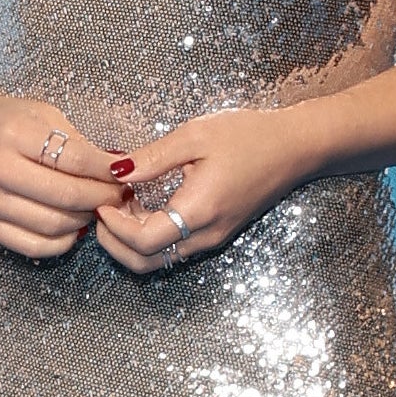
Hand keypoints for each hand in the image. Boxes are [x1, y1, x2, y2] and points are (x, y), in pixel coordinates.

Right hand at [0, 86, 123, 259]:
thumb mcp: (35, 113)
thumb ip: (73, 140)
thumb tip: (115, 165)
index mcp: (15, 134)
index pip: (73, 159)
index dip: (106, 169)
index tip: (124, 171)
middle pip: (66, 196)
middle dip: (102, 198)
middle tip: (118, 194)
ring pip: (52, 225)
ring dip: (84, 221)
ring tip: (95, 208)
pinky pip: (32, 246)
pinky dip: (61, 242)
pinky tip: (72, 228)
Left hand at [94, 106, 311, 274]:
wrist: (295, 147)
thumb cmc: (250, 136)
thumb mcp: (196, 135)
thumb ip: (153, 157)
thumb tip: (117, 171)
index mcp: (199, 210)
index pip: (143, 242)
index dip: (114, 228)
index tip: (100, 202)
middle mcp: (206, 234)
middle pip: (147, 262)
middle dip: (115, 243)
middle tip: (100, 211)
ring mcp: (214, 237)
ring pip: (160, 258)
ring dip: (132, 240)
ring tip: (120, 204)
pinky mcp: (218, 232)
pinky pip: (176, 247)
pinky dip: (151, 236)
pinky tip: (144, 205)